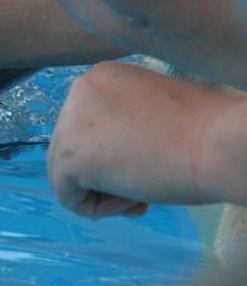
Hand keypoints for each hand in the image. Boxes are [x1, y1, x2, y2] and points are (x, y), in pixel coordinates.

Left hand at [49, 62, 236, 217]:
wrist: (220, 144)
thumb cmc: (203, 131)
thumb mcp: (149, 114)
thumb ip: (120, 124)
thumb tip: (104, 153)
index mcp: (100, 77)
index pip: (86, 125)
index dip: (112, 153)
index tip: (146, 162)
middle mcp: (78, 90)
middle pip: (72, 146)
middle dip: (104, 174)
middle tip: (142, 186)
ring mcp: (69, 121)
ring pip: (65, 171)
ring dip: (101, 192)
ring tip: (139, 196)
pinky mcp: (70, 155)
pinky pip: (65, 193)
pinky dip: (93, 208)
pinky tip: (131, 201)